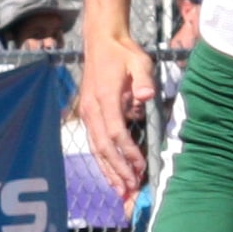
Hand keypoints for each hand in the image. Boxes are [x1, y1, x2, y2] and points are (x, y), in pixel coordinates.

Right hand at [78, 28, 153, 199]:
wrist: (101, 41)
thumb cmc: (123, 52)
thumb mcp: (138, 61)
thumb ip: (142, 79)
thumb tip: (145, 96)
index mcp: (105, 98)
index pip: (115, 132)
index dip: (128, 152)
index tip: (141, 166)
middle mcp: (92, 109)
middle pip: (103, 147)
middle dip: (117, 169)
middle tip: (131, 189)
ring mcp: (87, 113)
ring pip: (96, 148)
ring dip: (108, 170)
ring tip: (120, 189)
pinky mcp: (88, 115)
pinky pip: (94, 143)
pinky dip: (103, 161)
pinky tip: (111, 173)